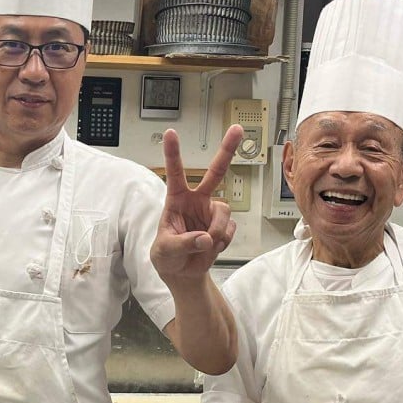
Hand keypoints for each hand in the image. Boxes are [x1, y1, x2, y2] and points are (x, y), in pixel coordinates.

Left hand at [150, 125, 243, 281]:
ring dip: (216, 230)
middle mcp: (197, 201)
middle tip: (237, 129)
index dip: (173, 153)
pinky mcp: (224, 227)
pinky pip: (230, 231)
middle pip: (215, 172)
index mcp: (176, 199)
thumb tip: (206, 238)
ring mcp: (212, 213)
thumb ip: (184, 243)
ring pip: (225, 212)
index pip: (175, 172)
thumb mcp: (165, 251)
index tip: (170, 133)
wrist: (182, 273)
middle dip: (227, 150)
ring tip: (204, 245)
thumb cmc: (166, 256)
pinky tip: (210, 248)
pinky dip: (221, 243)